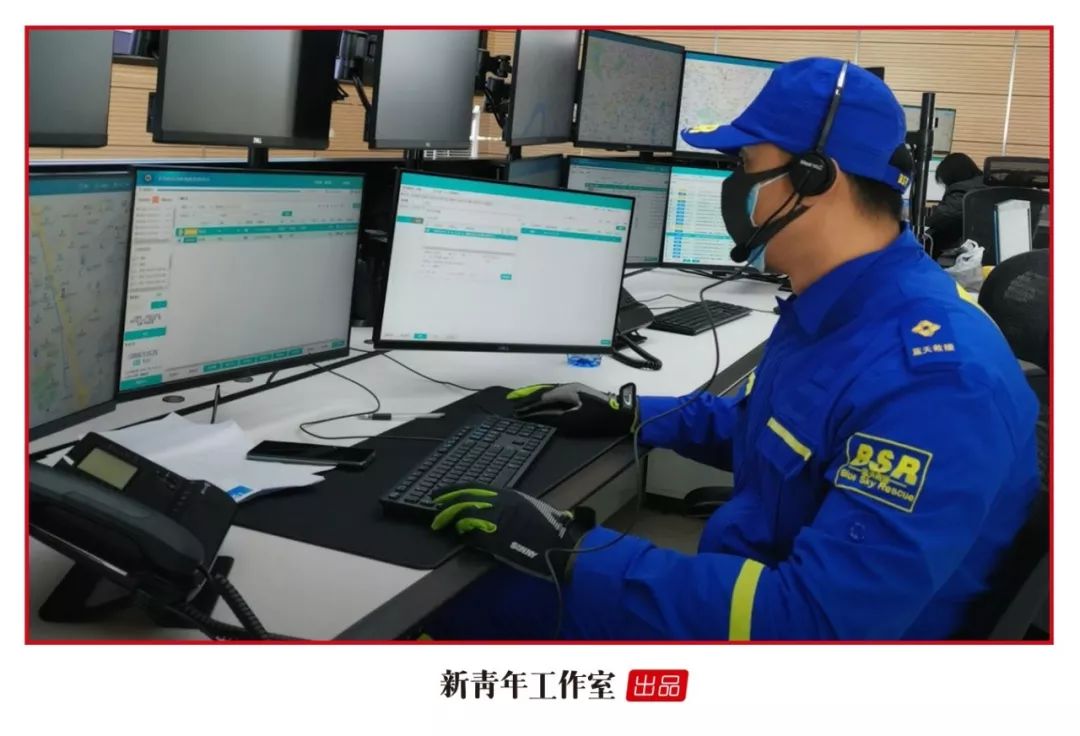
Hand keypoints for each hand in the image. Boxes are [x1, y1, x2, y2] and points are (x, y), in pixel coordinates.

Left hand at [430, 485, 594, 581]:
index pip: (476, 487)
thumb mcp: (534, 512)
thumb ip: (517, 508)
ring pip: (466, 510)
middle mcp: (502, 502)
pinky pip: (472, 530)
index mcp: (511, 495)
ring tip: (439, 520)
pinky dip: (462, 530)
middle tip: (434, 502)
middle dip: (448, 498)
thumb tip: (495, 510)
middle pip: (467, 495)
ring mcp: (498, 518)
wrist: (558, 549)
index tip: (446, 492)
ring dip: (450, 515)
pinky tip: (457, 532)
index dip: (458, 489)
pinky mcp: (495, 535)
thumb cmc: (552, 533)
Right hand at [506, 382, 637, 436]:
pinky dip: (545, 398)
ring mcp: (575, 390)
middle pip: (544, 392)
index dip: (527, 405)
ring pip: (550, 392)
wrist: (622, 414)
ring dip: (536, 397)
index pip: (541, 398)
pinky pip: (557, 395)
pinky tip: (542, 402)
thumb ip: (555, 416)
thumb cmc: (600, 417)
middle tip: (514, 402)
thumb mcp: (575, 420)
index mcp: (567, 391)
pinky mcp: (579, 395)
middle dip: (528, 397)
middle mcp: (569, 387)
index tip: (516, 410)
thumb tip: (538, 414)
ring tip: (523, 401)